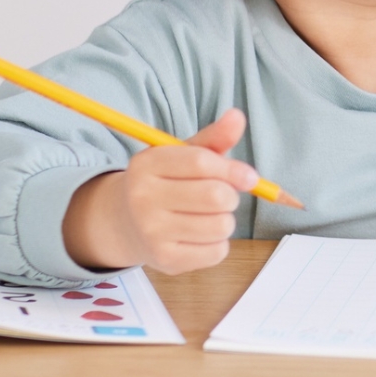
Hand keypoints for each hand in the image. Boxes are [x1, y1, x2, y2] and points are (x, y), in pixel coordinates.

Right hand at [62, 109, 261, 274]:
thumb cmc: (166, 182)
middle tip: (223, 196)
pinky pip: (217, 252)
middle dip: (230, 195)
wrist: (126, 223)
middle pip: (215, 196)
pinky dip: (219, 243)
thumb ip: (213, 137)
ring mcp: (151, 232)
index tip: (249, 176)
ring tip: (209, 216)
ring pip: (221, 225)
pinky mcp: (165, 260)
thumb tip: (237, 116)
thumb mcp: (183, 154)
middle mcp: (143, 198)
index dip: (233, 169)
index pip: (201, 162)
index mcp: (146, 164)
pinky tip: (201, 236)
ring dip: (226, 220)